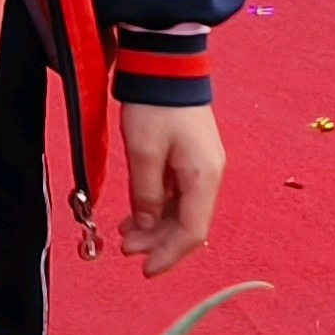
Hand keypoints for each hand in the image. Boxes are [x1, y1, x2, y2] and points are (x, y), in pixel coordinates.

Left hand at [116, 102, 223, 276]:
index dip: (169, 255)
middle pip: (188, 223)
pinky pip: (177, 193)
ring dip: (154, 225)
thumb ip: (145, 194)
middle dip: (157, 241)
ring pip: (181, 210)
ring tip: (124, 234)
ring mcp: (201, 165)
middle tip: (124, 248)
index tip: (145, 270)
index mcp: (204, 177)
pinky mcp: (191, 156)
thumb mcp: (143, 152)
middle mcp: (209, 175)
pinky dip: (157, 206)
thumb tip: (145, 226)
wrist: (166, 64)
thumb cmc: (155, 105)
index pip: (192, 232)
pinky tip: (135, 213)